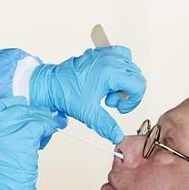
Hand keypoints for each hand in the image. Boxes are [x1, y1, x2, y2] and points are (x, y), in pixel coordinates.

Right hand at [0, 97, 66, 189]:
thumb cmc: (1, 177)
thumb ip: (2, 132)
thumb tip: (24, 120)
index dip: (11, 103)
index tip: (21, 104)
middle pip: (18, 110)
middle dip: (33, 113)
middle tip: (43, 117)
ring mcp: (8, 131)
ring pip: (32, 116)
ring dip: (44, 120)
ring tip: (51, 124)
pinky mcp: (24, 137)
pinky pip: (41, 125)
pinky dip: (49, 126)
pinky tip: (52, 129)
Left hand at [29, 45, 146, 143]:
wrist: (50, 84)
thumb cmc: (65, 92)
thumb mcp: (88, 113)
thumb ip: (106, 126)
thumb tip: (117, 135)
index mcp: (110, 72)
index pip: (138, 85)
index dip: (133, 101)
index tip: (119, 108)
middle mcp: (109, 60)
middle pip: (136, 76)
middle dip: (127, 93)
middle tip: (110, 101)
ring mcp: (104, 54)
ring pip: (130, 67)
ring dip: (123, 81)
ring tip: (107, 91)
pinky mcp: (99, 53)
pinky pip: (120, 55)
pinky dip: (119, 68)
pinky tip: (109, 79)